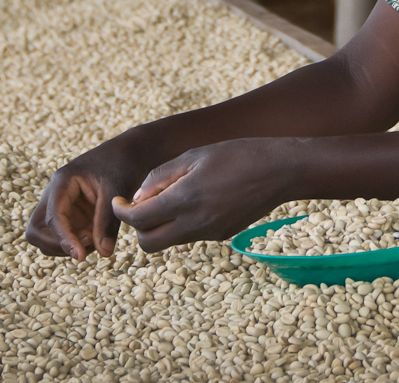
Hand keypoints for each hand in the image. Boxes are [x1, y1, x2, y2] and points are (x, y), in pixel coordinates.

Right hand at [26, 138, 155, 259]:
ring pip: (47, 236)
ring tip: (96, 238)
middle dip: (57, 244)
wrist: (131, 153)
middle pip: (36, 230)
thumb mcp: (117, 191)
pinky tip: (97, 235)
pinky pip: (63, 235)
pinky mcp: (71, 213)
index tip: (81, 256)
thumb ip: (108, 223)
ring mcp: (61, 204)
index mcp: (62, 182)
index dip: (63, 240)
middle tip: (88, 243)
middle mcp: (55, 194)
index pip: (52, 218)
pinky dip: (77, 242)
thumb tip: (104, 253)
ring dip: (67, 245)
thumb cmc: (123, 165)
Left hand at [110, 139, 291, 252]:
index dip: (121, 212)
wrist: (280, 171)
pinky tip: (195, 200)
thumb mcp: (194, 156)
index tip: (118, 200)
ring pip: (169, 242)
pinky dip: (182, 224)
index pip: (137, 220)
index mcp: (185, 200)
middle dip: (137, 227)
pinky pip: (190, 236)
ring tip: (168, 198)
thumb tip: (138, 197)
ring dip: (159, 227)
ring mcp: (210, 233)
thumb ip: (161, 177)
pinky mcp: (222, 235)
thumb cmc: (236, 154)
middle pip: (149, 244)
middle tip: (139, 205)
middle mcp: (195, 224)